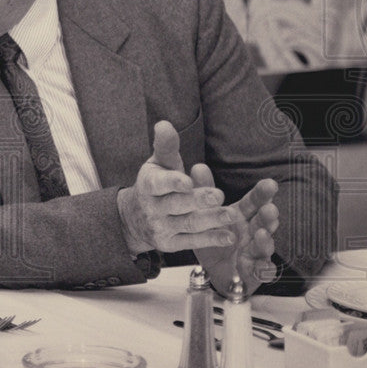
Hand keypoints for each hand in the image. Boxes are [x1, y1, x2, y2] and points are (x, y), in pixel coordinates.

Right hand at [118, 121, 242, 253]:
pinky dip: (210, 239)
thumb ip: (166, 146)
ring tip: (232, 215)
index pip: (159, 184)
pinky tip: (229, 236)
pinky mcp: (170, 244)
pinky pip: (192, 242)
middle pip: (177, 204)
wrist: (134, 218)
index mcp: (149, 185)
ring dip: (210, 220)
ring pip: (188, 224)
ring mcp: (160, 228)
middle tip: (218, 195)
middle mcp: (152, 208)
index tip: (188, 181)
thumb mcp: (158, 164)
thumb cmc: (155, 185)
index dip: (173, 183)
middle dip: (197, 200)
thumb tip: (164, 124)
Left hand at [191, 164, 279, 296]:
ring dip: (265, 241)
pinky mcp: (256, 271)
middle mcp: (252, 231)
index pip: (253, 203)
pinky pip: (263, 271)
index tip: (269, 184)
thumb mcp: (204, 215)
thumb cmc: (215, 237)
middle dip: (267, 216)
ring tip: (261, 235)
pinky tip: (263, 267)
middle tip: (269, 209)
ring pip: (264, 245)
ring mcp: (256, 251)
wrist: (217, 270)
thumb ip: (203, 191)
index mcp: (241, 216)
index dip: (262, 194)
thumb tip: (198, 166)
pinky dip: (264, 269)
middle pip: (262, 222)